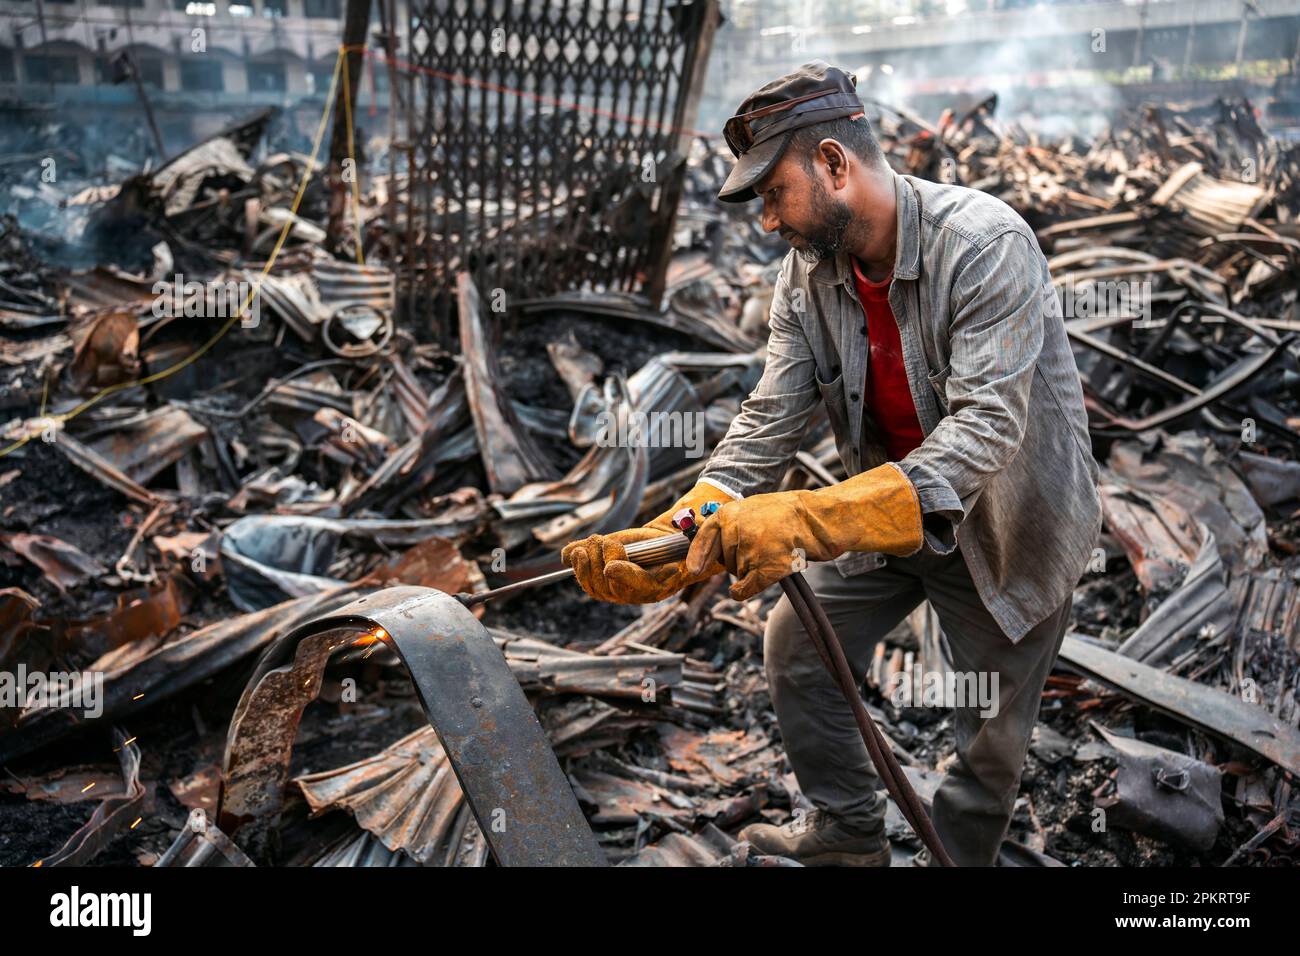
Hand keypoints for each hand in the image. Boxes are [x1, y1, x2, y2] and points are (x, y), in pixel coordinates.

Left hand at [561, 480, 733, 603]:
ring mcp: (616, 585)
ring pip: (594, 584)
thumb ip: (685, 528)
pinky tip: (571, 553)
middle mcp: (635, 591)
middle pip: (609, 587)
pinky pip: (584, 575)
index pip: (638, 586)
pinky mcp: (602, 573)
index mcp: (659, 584)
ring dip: (587, 563)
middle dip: (601, 562)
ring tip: (593, 541)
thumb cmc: (678, 539)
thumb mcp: (685, 533)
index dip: (623, 577)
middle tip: (602, 541)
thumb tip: (683, 524)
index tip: (611, 567)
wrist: (668, 542)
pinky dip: (574, 563)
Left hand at [684, 463, 922, 600]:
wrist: (819, 519)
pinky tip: (745, 589)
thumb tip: (709, 548)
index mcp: (730, 513)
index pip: (705, 537)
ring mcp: (751, 550)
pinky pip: (745, 588)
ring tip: (774, 552)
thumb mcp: (755, 508)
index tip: (693, 569)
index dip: (697, 555)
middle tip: (763, 547)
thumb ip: (732, 523)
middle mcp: (736, 530)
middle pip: (725, 560)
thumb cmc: (789, 514)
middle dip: (739, 560)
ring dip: (752, 570)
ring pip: (739, 573)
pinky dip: (744, 592)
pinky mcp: (765, 568)